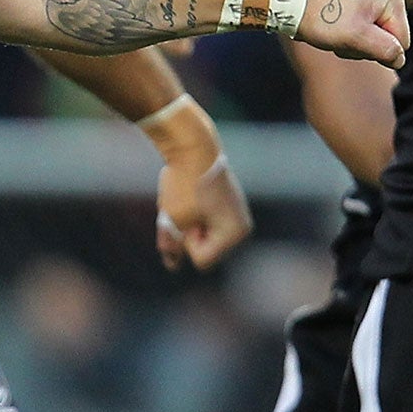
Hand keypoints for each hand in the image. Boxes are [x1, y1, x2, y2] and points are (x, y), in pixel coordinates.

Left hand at [142, 98, 252, 270]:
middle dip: (188, 234)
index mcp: (234, 234)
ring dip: (187, 223)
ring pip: (200, 236)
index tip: (188, 216)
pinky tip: (191, 194)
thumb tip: (172, 265)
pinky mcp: (226, 205)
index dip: (186, 241)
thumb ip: (171, 246)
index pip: (201, 260)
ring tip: (188, 198)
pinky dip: (191, 214)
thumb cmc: (183, 183)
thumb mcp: (172, 219)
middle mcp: (241, 228)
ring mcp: (235, 216)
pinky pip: (202, 222)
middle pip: (203, 250)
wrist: (192, 145)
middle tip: (186, 205)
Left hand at [297, 0, 409, 68]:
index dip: (378, 50)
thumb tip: (399, 60)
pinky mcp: (357, 8)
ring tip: (334, 32)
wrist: (291, 3)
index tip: (354, 38)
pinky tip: (332, 30)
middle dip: (364, 47)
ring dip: (353, 45)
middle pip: (389, 41)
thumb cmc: (322, 17)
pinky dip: (347, 39)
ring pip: (374, 41)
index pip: (402, 41)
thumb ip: (386, 50)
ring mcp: (371, 1)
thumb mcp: (357, 37)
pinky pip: (362, 35)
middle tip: (341, 36)